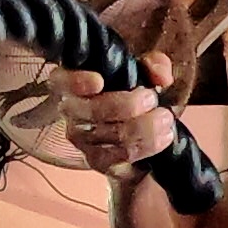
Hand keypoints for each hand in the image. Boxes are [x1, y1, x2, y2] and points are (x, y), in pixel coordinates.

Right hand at [57, 0, 189, 172]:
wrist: (135, 130)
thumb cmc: (131, 92)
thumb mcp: (143, 72)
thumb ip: (154, 66)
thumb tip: (161, 76)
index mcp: (72, 84)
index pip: (62, 81)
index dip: (77, 82)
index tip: (99, 81)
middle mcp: (71, 112)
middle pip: (93, 111)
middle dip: (127, 105)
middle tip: (153, 98)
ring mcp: (82, 140)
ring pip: (112, 136)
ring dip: (145, 128)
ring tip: (165, 118)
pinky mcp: (98, 161)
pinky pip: (122, 156)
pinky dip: (148, 146)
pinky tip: (164, 137)